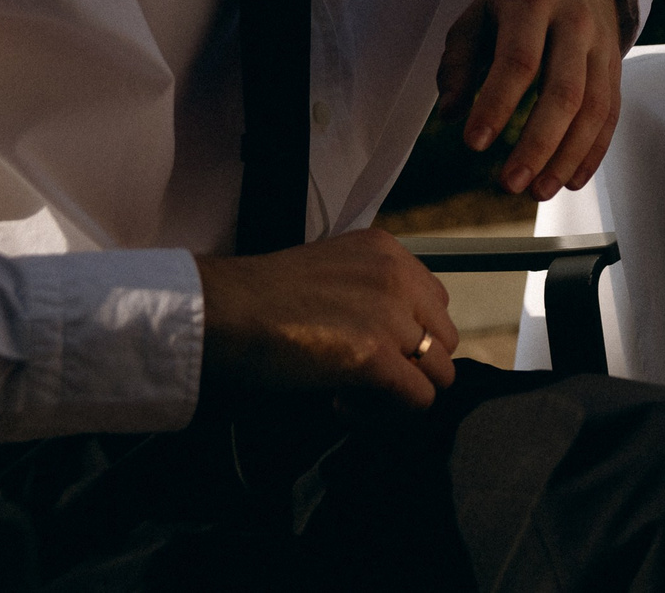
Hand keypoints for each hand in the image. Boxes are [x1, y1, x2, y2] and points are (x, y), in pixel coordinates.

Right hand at [197, 228, 456, 409]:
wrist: (219, 311)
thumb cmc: (256, 299)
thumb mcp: (330, 273)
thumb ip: (369, 293)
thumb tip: (397, 340)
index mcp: (388, 251)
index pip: (435, 303)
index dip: (407, 336)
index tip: (367, 350)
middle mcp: (399, 276)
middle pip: (445, 339)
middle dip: (411, 366)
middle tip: (361, 378)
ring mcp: (391, 315)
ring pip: (439, 372)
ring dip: (400, 391)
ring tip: (351, 394)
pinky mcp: (375, 356)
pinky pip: (418, 399)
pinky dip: (385, 413)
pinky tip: (341, 405)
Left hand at [435, 0, 626, 198]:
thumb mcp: (477, 15)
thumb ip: (459, 63)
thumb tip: (453, 114)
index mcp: (533, 4)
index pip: (519, 60)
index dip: (497, 104)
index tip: (473, 144)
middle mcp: (575, 24)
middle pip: (564, 91)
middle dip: (538, 144)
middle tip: (509, 184)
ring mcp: (602, 46)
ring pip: (595, 108)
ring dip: (568, 156)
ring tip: (538, 191)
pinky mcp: (617, 66)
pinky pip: (612, 114)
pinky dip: (593, 151)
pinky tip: (572, 179)